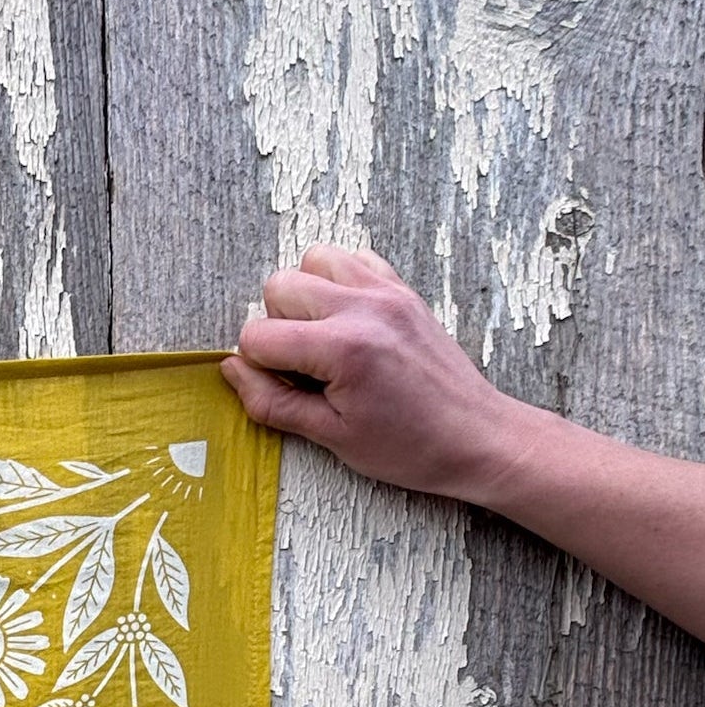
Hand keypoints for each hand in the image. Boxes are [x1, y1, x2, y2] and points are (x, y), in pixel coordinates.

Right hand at [221, 246, 534, 505]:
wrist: (476, 436)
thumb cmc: (408, 446)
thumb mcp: (330, 436)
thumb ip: (272, 401)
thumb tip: (231, 371)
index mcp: (342, 348)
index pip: (259, 335)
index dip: (256, 367)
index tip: (282, 389)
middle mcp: (363, 307)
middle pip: (280, 285)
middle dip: (276, 325)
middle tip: (300, 366)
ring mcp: (387, 291)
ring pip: (314, 260)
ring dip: (304, 295)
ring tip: (319, 338)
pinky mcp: (403, 290)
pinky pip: (355, 259)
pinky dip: (339, 282)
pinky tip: (345, 322)